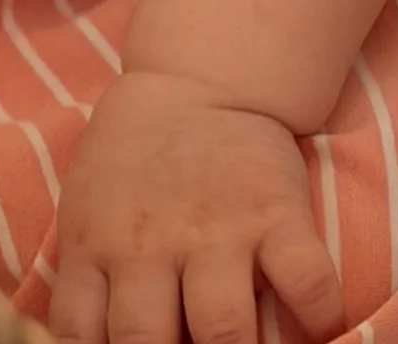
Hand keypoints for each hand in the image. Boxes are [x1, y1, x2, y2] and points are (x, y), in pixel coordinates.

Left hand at [51, 72, 344, 343]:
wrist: (199, 80)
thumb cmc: (135, 164)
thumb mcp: (89, 212)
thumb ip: (91, 283)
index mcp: (94, 246)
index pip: (79, 335)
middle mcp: (149, 244)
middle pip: (147, 343)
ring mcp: (216, 228)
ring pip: (224, 329)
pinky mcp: (277, 210)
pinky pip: (307, 284)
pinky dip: (319, 319)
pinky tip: (316, 328)